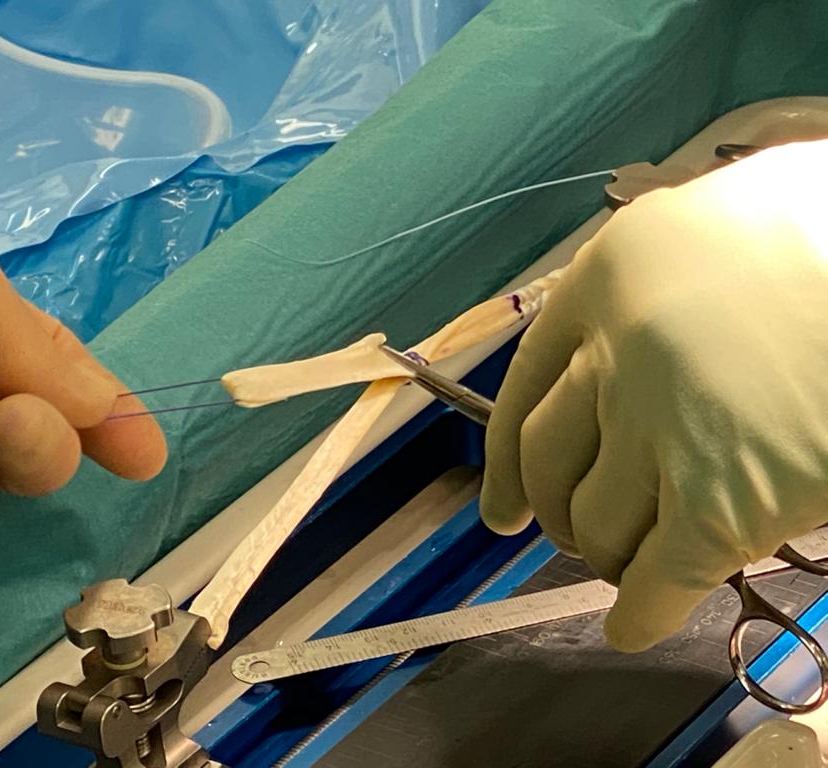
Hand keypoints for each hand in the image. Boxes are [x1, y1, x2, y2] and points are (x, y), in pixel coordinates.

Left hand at [481, 140, 827, 650]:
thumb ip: (659, 291)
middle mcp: (615, 351)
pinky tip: (630, 628)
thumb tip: (628, 353)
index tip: (500, 505)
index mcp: (608, 276)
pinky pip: (656, 576)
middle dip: (554, 511)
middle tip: (574, 536)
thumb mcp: (718, 227)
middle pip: (547, 460)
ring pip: (595, 522)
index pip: (527, 384)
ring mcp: (663, 428)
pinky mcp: (721, 501)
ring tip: (629, 565)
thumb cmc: (823, 236)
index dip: (507, 459)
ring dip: (606, 556)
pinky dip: (640, 613)